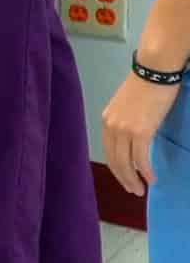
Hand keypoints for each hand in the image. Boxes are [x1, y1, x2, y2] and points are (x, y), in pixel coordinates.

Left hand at [103, 72, 180, 195]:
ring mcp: (124, 130)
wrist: (154, 72)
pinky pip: (141, 159)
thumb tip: (134, 139)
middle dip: (123, 178)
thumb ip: (126, 123)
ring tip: (140, 190)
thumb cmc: (146, 86)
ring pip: (126, 163)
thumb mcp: (129, 107)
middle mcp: (111, 126)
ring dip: (133, 179)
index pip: (108, 150)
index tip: (124, 178)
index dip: (116, 167)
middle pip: (114, 160)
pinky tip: (151, 180)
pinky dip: (145, 172)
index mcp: (107, 120)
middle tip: (133, 190)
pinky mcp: (140, 132)